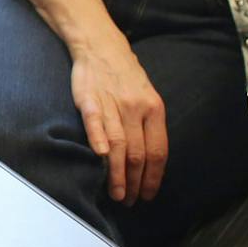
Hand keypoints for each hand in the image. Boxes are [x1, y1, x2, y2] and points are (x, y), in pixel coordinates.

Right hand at [69, 39, 168, 204]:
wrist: (100, 46)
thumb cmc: (124, 75)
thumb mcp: (147, 97)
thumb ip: (148, 126)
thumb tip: (149, 161)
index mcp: (154, 109)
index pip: (158, 151)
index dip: (153, 177)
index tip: (148, 194)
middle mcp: (136, 108)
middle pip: (138, 153)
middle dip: (135, 182)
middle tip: (129, 201)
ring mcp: (113, 104)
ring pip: (119, 145)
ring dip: (117, 174)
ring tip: (116, 193)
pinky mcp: (90, 99)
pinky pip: (96, 122)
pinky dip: (98, 140)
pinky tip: (100, 157)